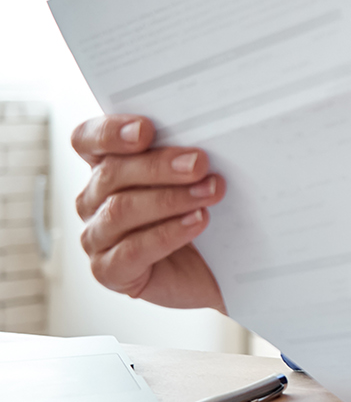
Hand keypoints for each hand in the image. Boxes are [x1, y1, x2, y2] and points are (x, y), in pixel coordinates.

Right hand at [72, 115, 226, 311]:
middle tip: (199, 163)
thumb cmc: (198, 215)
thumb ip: (185, 157)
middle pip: (111, 173)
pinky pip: (131, 250)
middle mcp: (93, 200)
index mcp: (107, 168)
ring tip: (210, 193)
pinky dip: (167, 234)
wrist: (212, 270)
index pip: (87, 140)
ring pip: (121, 210)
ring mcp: (96, 237)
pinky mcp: (109, 271)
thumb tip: (199, 144)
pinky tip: (197, 222)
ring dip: (170, 199)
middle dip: (160, 166)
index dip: (110, 132)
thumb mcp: (192, 180)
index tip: (146, 130)